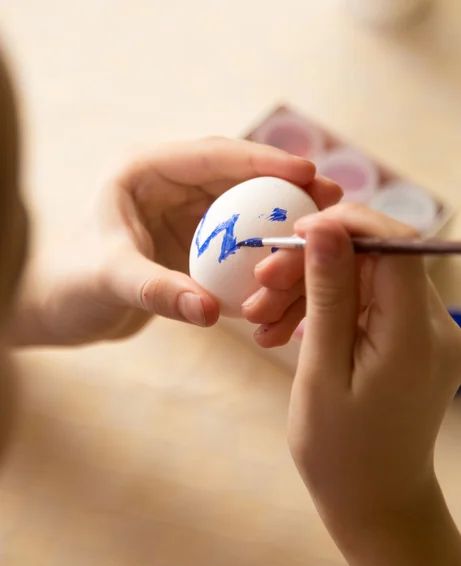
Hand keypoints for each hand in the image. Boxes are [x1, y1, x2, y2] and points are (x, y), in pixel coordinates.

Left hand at [10, 138, 341, 345]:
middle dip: (286, 185)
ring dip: (282, 217)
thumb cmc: (73, 285)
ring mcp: (186, 212)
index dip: (261, 160)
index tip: (307, 172)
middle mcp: (170, 184)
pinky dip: (265, 247)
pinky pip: (239, 238)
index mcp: (143, 170)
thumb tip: (211, 311)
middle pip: (239, 176)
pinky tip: (294, 258)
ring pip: (245, 207)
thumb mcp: (109, 281)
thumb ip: (157, 291)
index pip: (211, 155)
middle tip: (332, 197)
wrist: (65, 307)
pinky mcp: (195, 240)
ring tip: (325, 226)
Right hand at [249, 203, 460, 565]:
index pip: (395, 245)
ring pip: (363, 282)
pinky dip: (323, 310)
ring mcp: (423, 334)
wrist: (373, 501)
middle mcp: (433, 326)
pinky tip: (284, 330)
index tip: (293, 233)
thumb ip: (327, 296)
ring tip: (260, 320)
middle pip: (373, 261)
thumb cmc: (340, 451)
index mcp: (416, 334)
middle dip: (312, 265)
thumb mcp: (322, 372)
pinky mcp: (408, 342)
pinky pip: (364, 307)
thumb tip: (324, 229)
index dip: (346, 225)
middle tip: (259, 288)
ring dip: (309, 290)